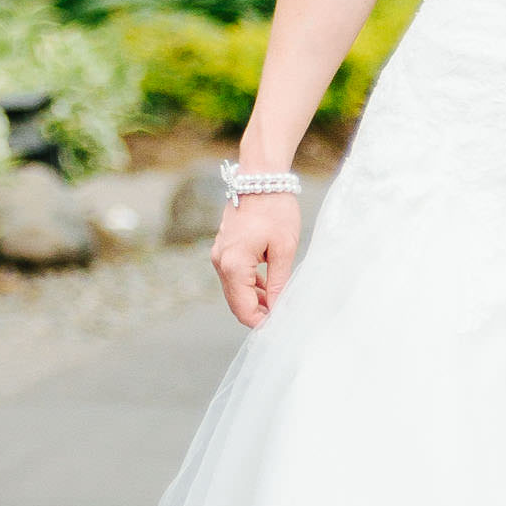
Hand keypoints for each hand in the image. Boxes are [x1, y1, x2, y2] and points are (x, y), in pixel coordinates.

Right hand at [211, 189, 300, 329]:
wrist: (260, 177)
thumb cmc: (275, 209)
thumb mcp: (284, 249)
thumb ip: (278, 284)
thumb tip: (277, 310)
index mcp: (233, 265)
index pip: (243, 309)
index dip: (261, 323)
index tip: (281, 328)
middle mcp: (220, 262)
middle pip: (236, 303)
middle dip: (258, 314)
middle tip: (283, 320)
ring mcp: (220, 254)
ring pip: (235, 290)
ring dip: (255, 300)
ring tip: (280, 305)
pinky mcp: (225, 248)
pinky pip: (235, 276)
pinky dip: (250, 286)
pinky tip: (270, 288)